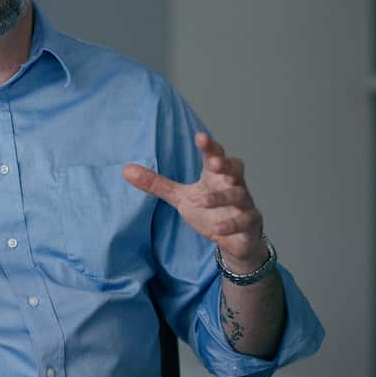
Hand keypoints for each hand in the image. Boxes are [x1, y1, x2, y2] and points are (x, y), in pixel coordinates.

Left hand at [122, 133, 265, 265]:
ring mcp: (243, 203)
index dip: (209, 146)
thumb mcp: (181, 197)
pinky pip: (245, 220)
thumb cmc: (210, 210)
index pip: (215, 155)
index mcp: (215, 175)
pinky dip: (232, 224)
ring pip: (239, 194)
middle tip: (214, 163)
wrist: (234, 239)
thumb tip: (126, 170)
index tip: (200, 137)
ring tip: (202, 202)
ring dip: (221, 198)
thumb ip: (157, 184)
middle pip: (235, 167)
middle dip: (226, 164)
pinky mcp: (250, 222)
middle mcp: (232, 185)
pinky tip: (217, 229)